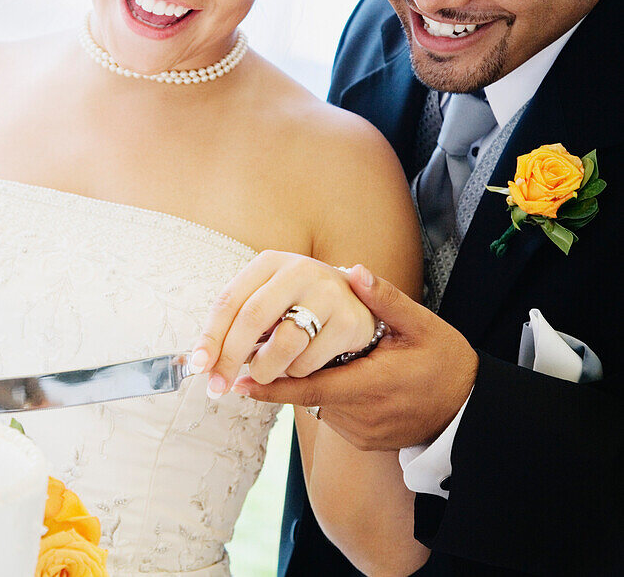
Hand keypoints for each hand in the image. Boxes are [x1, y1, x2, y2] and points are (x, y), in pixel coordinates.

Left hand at [192, 250, 376, 397]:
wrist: (357, 305)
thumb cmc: (297, 307)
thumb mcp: (266, 302)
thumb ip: (236, 324)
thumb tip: (204, 362)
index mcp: (269, 262)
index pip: (229, 300)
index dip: (210, 335)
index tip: (199, 365)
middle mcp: (299, 270)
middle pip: (252, 318)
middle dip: (230, 358)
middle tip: (217, 386)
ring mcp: (328, 294)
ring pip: (282, 344)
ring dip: (265, 369)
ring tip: (264, 371)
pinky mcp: (349, 321)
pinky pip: (308, 361)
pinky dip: (294, 373)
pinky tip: (298, 364)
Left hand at [231, 265, 478, 449]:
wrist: (472, 411)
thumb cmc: (448, 363)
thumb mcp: (423, 326)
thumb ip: (385, 300)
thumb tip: (354, 271)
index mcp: (371, 386)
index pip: (309, 388)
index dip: (272, 385)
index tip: (240, 380)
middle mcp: (361, 416)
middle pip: (308, 396)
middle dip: (281, 377)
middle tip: (252, 358)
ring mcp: (361, 434)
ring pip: (319, 407)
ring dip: (307, 385)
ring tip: (296, 357)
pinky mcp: (364, 442)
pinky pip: (334, 418)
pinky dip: (327, 398)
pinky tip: (333, 375)